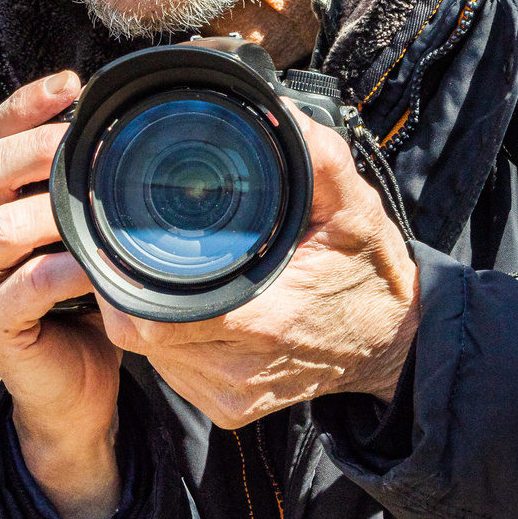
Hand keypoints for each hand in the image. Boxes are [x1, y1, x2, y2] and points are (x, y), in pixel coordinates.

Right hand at [0, 72, 126, 518]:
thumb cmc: (77, 303)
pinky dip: (68, 268)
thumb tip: (116, 121)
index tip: (72, 84)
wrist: (72, 393)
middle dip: (36, 146)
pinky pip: (27, 286)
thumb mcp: (67, 234)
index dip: (21, 106)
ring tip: (100, 193)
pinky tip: (100, 260)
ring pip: (0, 226)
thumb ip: (69, 188)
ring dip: (56, 206)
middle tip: (86, 138)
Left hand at [102, 110, 419, 428]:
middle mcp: (240, 368)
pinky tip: (194, 308)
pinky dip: (171, 338)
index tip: (120, 240)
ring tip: (175, 273)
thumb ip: (318, 157)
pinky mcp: (228, 409)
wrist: (397, 346)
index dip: (123, 276)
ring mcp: (231, 395)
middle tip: (141, 244)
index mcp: (265, 320)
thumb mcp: (356, 207)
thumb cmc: (371, 274)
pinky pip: (172, 371)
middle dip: (129, 285)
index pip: (155, 313)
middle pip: (141, 332)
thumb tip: (277, 109)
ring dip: (148, 311)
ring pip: (150, 355)